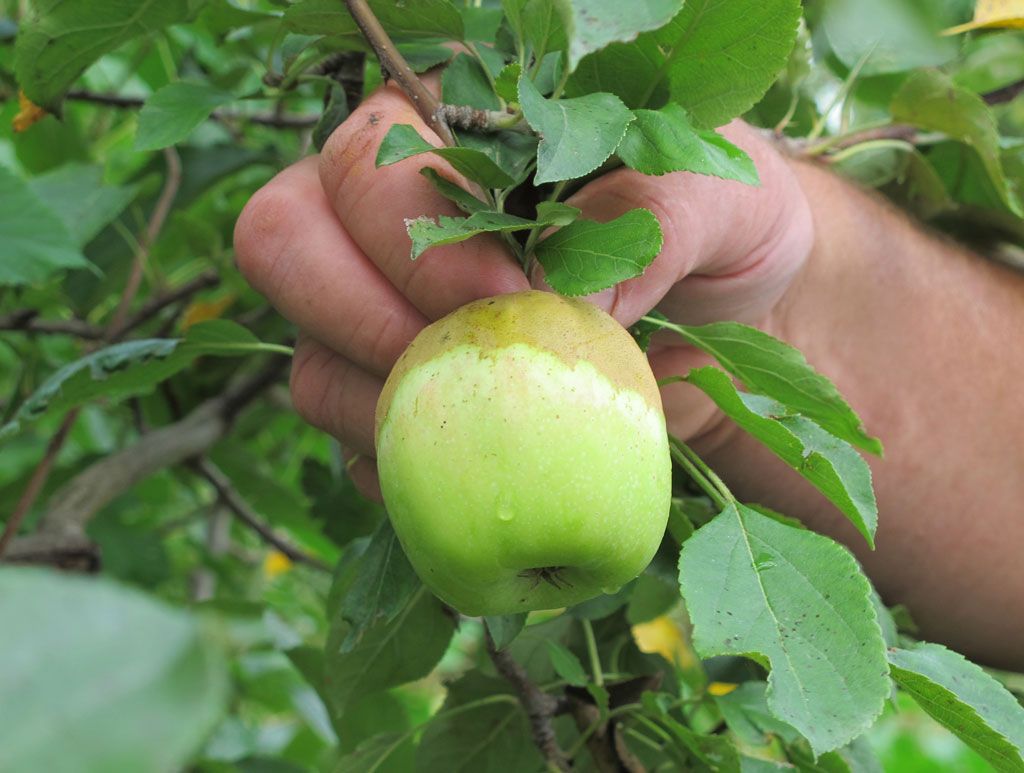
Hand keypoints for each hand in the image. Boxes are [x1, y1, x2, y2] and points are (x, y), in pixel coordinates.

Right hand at [234, 83, 814, 499]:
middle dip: (359, 313)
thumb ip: (655, 214)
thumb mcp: (725, 199)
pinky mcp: (403, 402)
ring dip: (384, 404)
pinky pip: (352, 443)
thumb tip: (566, 294)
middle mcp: (392, 221)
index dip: (407, 231)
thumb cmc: (728, 234)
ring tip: (491, 423)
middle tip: (468, 361)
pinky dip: (404, 466)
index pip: (366, 160)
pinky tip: (485, 468)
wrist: (741, 320)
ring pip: (305, 357)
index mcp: (456, 136)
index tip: (507, 294)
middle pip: (283, 241)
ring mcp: (382, 315)